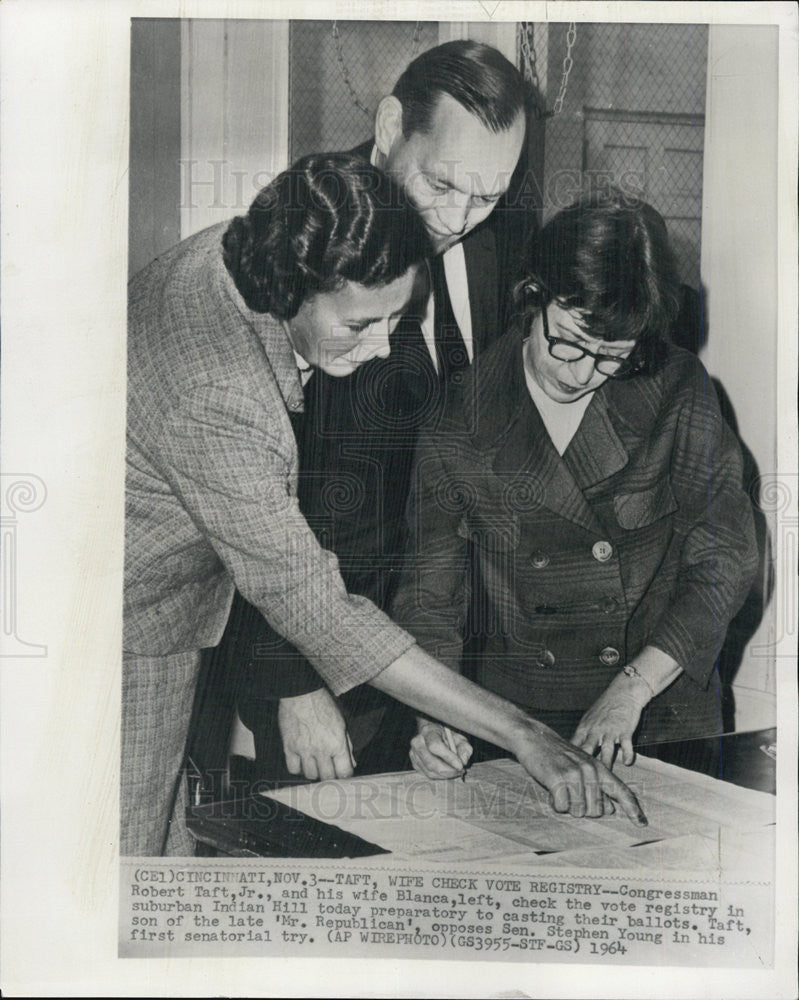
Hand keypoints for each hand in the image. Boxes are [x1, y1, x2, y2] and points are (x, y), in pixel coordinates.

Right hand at [277, 688, 354, 780]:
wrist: (301, 693)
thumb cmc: (322, 705)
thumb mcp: (341, 722)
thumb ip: (347, 745)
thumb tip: (352, 762)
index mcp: (337, 742)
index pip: (344, 772)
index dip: (345, 776)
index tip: (342, 773)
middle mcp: (321, 749)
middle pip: (327, 777)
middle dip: (330, 775)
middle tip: (329, 768)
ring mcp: (304, 749)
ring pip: (310, 775)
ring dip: (314, 771)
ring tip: (315, 762)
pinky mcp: (289, 747)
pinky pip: (293, 769)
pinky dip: (298, 768)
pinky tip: (302, 760)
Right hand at [409, 719, 472, 779]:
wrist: (434, 731)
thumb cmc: (448, 734)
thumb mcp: (459, 736)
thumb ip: (464, 748)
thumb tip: (463, 761)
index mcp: (428, 730)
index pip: (435, 746)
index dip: (448, 758)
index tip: (460, 765)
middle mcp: (417, 742)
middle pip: (431, 763)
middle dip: (448, 771)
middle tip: (461, 771)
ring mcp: (414, 753)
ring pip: (429, 772)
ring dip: (445, 775)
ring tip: (456, 772)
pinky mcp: (415, 763)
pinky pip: (427, 774)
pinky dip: (440, 776)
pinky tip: (448, 771)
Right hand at [509, 715, 646, 824]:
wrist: (535, 737)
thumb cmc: (558, 756)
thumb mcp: (582, 766)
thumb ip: (598, 786)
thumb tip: (611, 809)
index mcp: (599, 768)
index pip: (621, 791)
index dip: (633, 809)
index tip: (642, 824)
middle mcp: (590, 771)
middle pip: (596, 811)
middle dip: (582, 808)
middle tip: (570, 793)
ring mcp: (574, 774)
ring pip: (578, 810)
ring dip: (567, 805)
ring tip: (560, 789)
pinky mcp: (558, 779)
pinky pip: (561, 807)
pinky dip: (555, 803)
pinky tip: (551, 790)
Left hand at [571, 671, 650, 768]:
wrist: (623, 692)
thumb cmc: (605, 707)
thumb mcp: (589, 718)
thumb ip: (582, 735)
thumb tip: (572, 751)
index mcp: (585, 728)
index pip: (574, 745)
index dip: (570, 759)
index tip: (568, 771)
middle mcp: (596, 730)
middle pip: (587, 750)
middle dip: (585, 765)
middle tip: (584, 779)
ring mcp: (610, 730)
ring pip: (606, 750)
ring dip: (606, 764)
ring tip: (605, 777)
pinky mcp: (625, 730)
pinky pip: (626, 744)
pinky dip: (627, 754)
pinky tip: (627, 762)